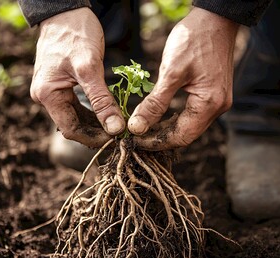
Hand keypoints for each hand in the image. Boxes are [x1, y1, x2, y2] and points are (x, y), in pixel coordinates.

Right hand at [30, 8, 125, 147]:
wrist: (67, 12)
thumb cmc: (75, 33)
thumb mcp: (90, 68)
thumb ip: (101, 100)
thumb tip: (114, 128)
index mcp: (47, 94)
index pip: (71, 129)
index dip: (93, 138)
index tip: (115, 138)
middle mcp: (46, 97)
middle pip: (73, 125)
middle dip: (96, 132)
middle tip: (119, 133)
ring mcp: (53, 93)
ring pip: (77, 118)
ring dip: (96, 124)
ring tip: (116, 125)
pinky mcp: (61, 87)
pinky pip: (77, 107)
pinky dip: (93, 113)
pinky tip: (107, 114)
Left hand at [128, 7, 238, 149]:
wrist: (214, 19)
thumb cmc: (194, 40)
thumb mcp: (170, 72)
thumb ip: (155, 103)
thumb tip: (137, 127)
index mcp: (210, 104)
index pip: (181, 136)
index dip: (157, 142)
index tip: (136, 141)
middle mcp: (217, 108)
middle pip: (185, 135)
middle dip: (160, 139)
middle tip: (137, 137)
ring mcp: (217, 103)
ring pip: (188, 127)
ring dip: (166, 131)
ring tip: (144, 129)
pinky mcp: (212, 96)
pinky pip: (191, 116)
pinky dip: (174, 120)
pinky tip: (159, 119)